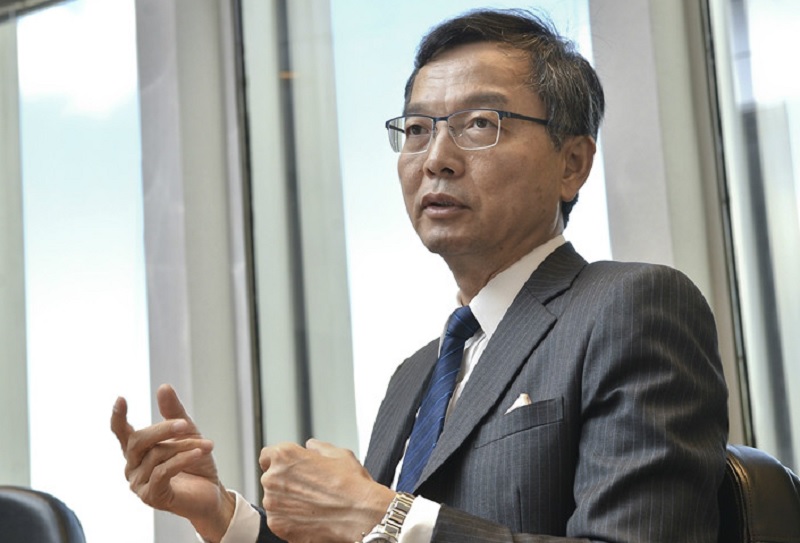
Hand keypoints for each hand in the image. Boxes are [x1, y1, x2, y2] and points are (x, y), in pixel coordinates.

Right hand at [110, 384, 235, 541]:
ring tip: (206, 445)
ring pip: (156, 456)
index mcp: (137, 450)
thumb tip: (163, 387)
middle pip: (138, 441)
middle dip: (162, 430)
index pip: (121, 432)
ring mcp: (139, 483)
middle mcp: (133, 467)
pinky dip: (182, 460)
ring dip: (184, 447)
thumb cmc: (196, 463)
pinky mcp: (151, 496)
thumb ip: (174, 413)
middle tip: (184, 424)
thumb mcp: (187, 433)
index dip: (118, 417)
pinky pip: (163, 472)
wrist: (212, 491)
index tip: (121, 399)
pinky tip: (199, 453)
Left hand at [260, 439, 394, 542]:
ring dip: (287, 502)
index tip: (290, 470)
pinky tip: (311, 517)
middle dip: (286, 483)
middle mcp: (273, 478)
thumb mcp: (338, 453)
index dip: (280, 462)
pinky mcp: (277, 525)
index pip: (267, 456)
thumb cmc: (351, 484)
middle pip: (271, 479)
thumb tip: (310, 447)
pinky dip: (291, 520)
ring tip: (313, 505)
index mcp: (284, 456)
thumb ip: (318, 447)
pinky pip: (279, 520)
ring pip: (275, 501)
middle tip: (309, 489)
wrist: (359, 515)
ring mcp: (272, 503)